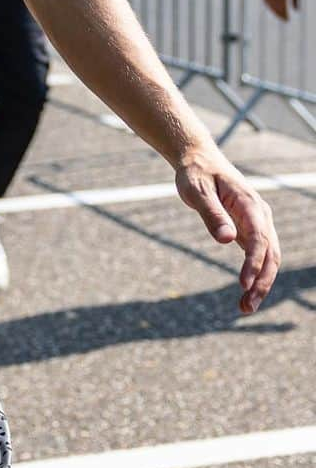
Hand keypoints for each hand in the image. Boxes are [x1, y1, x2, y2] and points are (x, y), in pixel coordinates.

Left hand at [175, 150, 280, 314]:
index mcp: (249, 203)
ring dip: (261, 283)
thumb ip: (211, 214)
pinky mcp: (250, 229)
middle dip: (262, 281)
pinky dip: (255, 275)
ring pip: (269, 258)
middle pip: (271, 253)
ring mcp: (258, 223)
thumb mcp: (196, 190)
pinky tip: (245, 292)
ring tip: (245, 307)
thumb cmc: (196, 173)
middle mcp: (260, 214)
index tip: (244, 283)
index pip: (259, 238)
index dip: (254, 262)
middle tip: (246, 306)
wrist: (199, 159)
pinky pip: (259, 256)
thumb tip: (227, 240)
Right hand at [263, 0, 297, 20]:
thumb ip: (295, 0)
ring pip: (270, 5)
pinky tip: (272, 6)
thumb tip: (296, 10)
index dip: (285, 16)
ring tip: (278, 14)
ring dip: (274, 11)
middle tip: (284, 19)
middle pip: (276, 9)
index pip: (282, 9)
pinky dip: (269, 5)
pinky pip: (266, 0)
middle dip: (280, 15)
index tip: (287, 20)